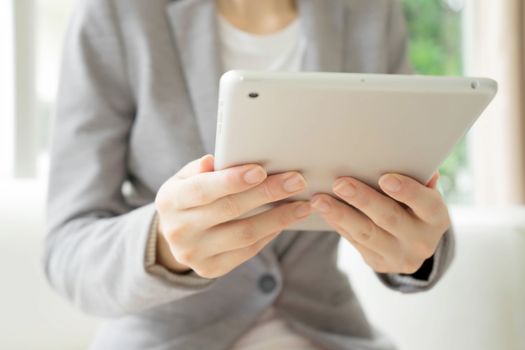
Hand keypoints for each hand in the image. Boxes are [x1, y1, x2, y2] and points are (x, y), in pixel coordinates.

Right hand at [154, 154, 309, 277]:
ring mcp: (194, 254)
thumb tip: (218, 160)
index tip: (261, 170)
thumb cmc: (189, 197)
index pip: (203, 189)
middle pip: (229, 210)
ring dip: (278, 218)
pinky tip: (286, 220)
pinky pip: (247, 251)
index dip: (232, 180)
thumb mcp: (185, 178)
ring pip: (244, 234)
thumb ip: (201, 169)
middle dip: (266, 194)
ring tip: (302, 204)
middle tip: (296, 181)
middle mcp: (179, 230)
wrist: (175, 234)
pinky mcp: (210, 269)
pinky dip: (270, 233)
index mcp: (169, 201)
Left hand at [310, 172, 449, 273]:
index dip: (407, 191)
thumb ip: (417, 179)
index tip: (385, 178)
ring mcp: (399, 256)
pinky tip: (324, 211)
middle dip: (362, 200)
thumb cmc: (415, 205)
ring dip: (340, 214)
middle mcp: (421, 241)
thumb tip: (410, 156)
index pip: (426, 203)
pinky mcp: (378, 263)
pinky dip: (338, 224)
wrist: (413, 244)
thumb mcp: (423, 194)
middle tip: (340, 183)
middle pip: (389, 218)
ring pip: (366, 233)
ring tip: (320, 200)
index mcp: (436, 218)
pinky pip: (354, 241)